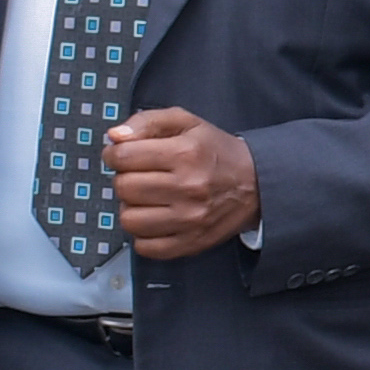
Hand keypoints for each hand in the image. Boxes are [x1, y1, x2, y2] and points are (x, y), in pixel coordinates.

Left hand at [106, 108, 259, 259]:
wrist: (256, 184)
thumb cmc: (214, 151)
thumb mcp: (185, 122)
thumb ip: (146, 122)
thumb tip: (114, 137)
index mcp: (185, 154)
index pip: (123, 157)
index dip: (115, 154)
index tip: (123, 156)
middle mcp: (188, 188)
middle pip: (124, 188)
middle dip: (126, 179)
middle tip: (142, 176)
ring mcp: (190, 220)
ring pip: (129, 220)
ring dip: (132, 208)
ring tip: (148, 199)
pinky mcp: (191, 243)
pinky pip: (145, 247)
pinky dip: (144, 234)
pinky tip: (155, 219)